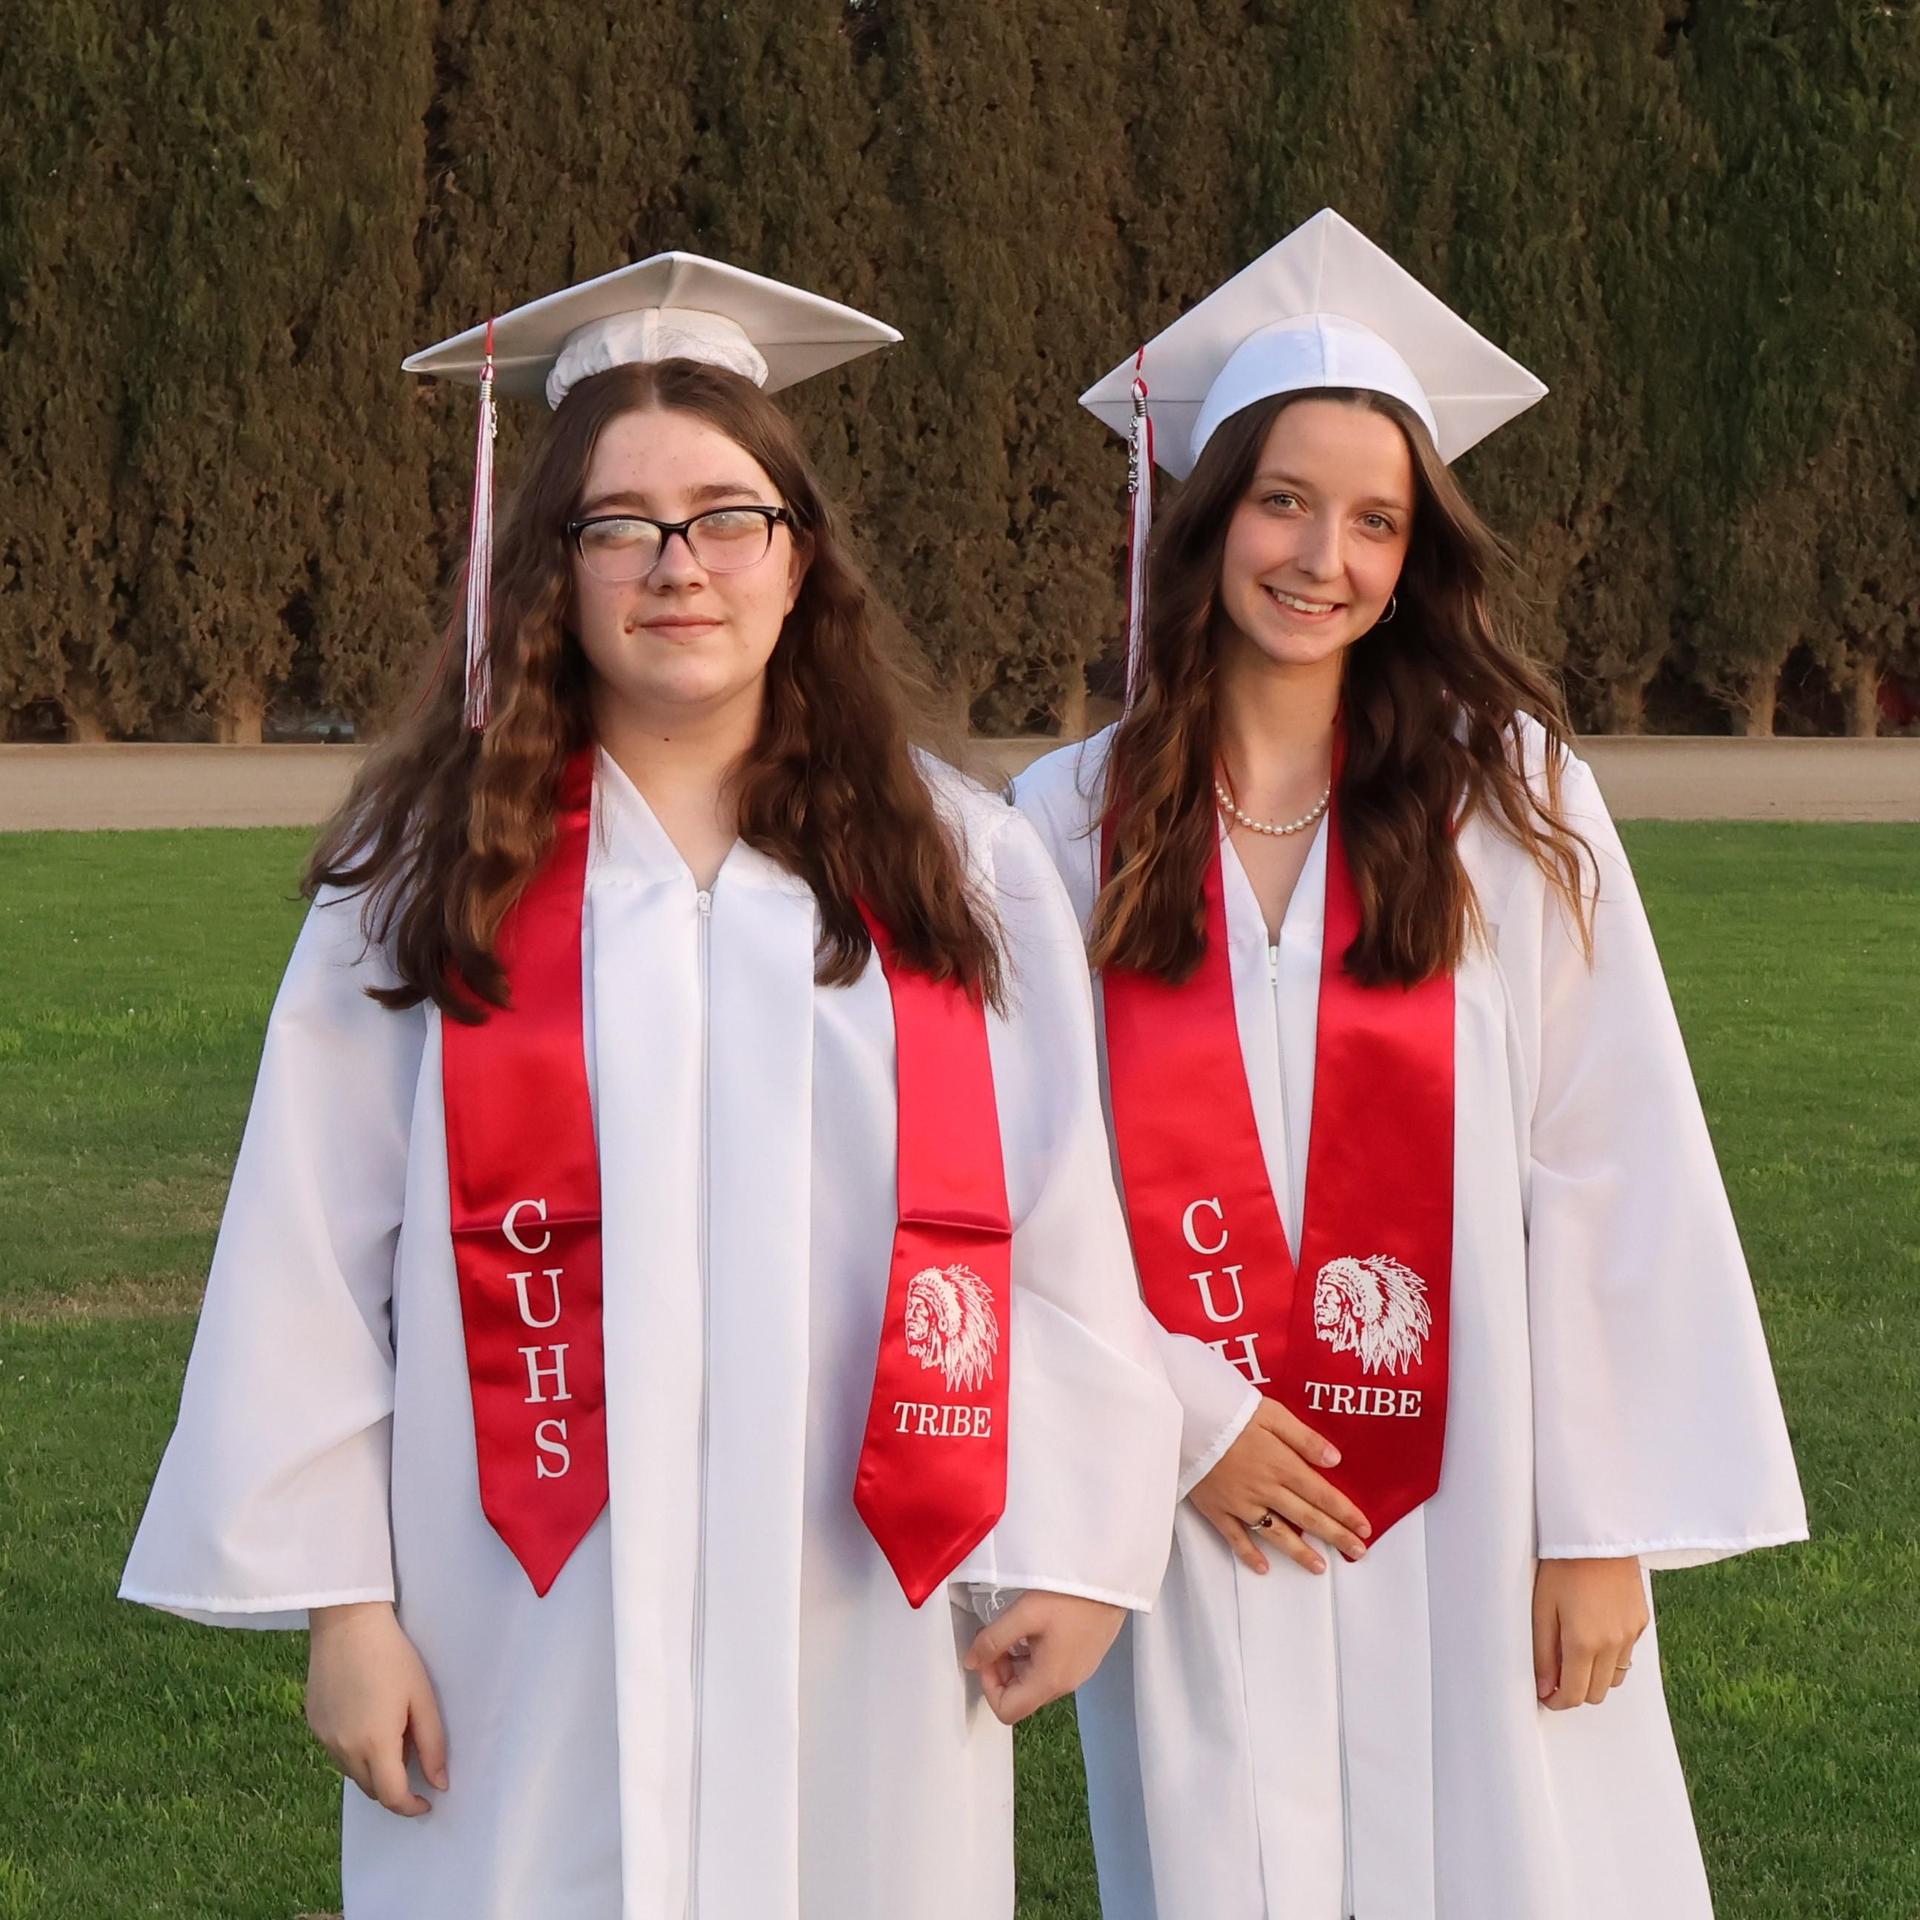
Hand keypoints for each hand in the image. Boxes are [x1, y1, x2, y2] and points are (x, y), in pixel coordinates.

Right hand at [306, 1601, 447, 1814]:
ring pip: (353, 1772)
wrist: (347, 1623)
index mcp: (374, 1744)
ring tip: (393, 1733)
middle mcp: (344, 1749)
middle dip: (394, 1787)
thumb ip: (432, 1744)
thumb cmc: (392, 1655)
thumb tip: (440, 1784)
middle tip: (415, 1760)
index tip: (427, 1802)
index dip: (411, 1807)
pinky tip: (368, 1719)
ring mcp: (324, 1737)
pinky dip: (356, 1750)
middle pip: (371, 1788)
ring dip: (374, 1768)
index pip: (391, 1796)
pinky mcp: (314, 1723)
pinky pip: (337, 1751)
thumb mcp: (422, 1697)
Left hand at [963, 1592, 1125, 1726]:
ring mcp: (1078, 1673)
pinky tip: (1035, 1627)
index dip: (988, 1686)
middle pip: (1021, 1698)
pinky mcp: (1085, 1659)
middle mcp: (1066, 1685)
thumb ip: (993, 1640)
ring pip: (1034, 1683)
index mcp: (1050, 1681)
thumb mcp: (1025, 1613)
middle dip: (1000, 1672)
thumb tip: (971, 1661)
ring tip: (1015, 1629)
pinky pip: (1051, 1670)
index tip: (986, 1654)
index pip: (1007, 1711)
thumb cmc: (1070, 1596)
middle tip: (996, 1637)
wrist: (1111, 1580)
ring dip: (1016, 1663)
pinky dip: (1034, 1656)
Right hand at [1188, 1398, 1370, 1574]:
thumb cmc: (1229, 1411)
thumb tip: (1335, 1460)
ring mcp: (1240, 1503)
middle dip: (1335, 1535)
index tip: (1365, 1528)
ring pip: (1277, 1534)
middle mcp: (1265, 1489)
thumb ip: (1304, 1437)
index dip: (1345, 1513)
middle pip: (1306, 1518)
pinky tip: (1263, 1568)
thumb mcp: (1271, 1413)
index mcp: (1281, 1464)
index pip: (1321, 1494)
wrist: (1183, 1418)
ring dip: (1300, 1553)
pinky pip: (1235, 1538)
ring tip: (1320, 1567)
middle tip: (1358, 1552)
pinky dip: (1249, 1554)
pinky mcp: (1216, 1509)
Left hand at [1533, 1557, 1648, 1709]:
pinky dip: (1610, 1656)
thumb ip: (1543, 1652)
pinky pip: (1627, 1654)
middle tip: (1556, 1672)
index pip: (1575, 1695)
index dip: (1558, 1701)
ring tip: (1574, 1652)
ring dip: (1595, 1675)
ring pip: (1615, 1678)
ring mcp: (1631, 1634)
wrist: (1598, 1532)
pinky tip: (1594, 1633)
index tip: (1546, 1695)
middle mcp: (1613, 1644)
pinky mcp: (1641, 1622)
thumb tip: (1544, 1687)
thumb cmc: (1563, 1564)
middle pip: (1597, 1693)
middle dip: (1575, 1690)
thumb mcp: (1541, 1607)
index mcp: (1584, 1642)